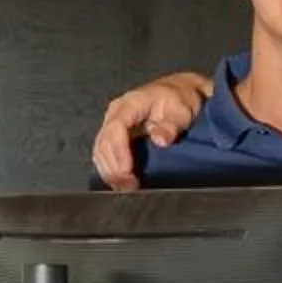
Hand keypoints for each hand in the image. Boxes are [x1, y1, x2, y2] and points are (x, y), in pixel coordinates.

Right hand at [91, 72, 215, 189]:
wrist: (175, 94)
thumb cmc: (177, 100)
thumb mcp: (181, 109)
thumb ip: (171, 124)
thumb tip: (160, 139)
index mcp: (131, 104)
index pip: (116, 127)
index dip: (119, 151)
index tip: (127, 171)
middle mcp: (117, 113)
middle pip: (104, 142)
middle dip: (113, 168)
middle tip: (129, 186)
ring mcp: (112, 124)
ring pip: (100, 151)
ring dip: (110, 172)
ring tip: (126, 188)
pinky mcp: (114, 136)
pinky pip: (104, 155)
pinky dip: (110, 170)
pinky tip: (121, 183)